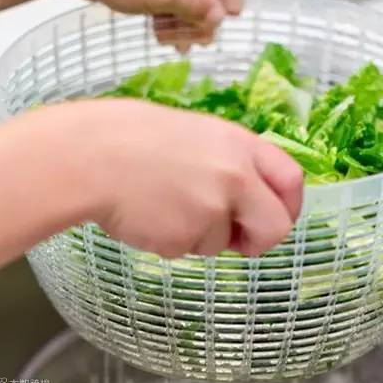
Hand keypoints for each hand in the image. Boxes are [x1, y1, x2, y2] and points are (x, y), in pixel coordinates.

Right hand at [45, 99, 301, 257]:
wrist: (89, 156)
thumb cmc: (135, 137)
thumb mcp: (196, 134)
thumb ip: (230, 162)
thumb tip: (247, 193)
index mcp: (239, 146)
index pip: (292, 179)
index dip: (290, 204)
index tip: (277, 215)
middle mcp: (235, 178)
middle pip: (276, 227)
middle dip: (260, 239)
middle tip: (240, 240)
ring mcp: (211, 210)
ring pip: (221, 242)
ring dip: (200, 234)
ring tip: (164, 205)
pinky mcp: (184, 238)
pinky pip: (188, 248)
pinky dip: (173, 240)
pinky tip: (150, 215)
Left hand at [83, 0, 243, 50]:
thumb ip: (190, 5)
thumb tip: (222, 17)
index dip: (229, 0)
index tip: (225, 20)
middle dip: (200, 22)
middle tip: (186, 40)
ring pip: (194, 7)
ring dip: (184, 27)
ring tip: (166, 39)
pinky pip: (177, 8)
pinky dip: (173, 23)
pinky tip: (161, 35)